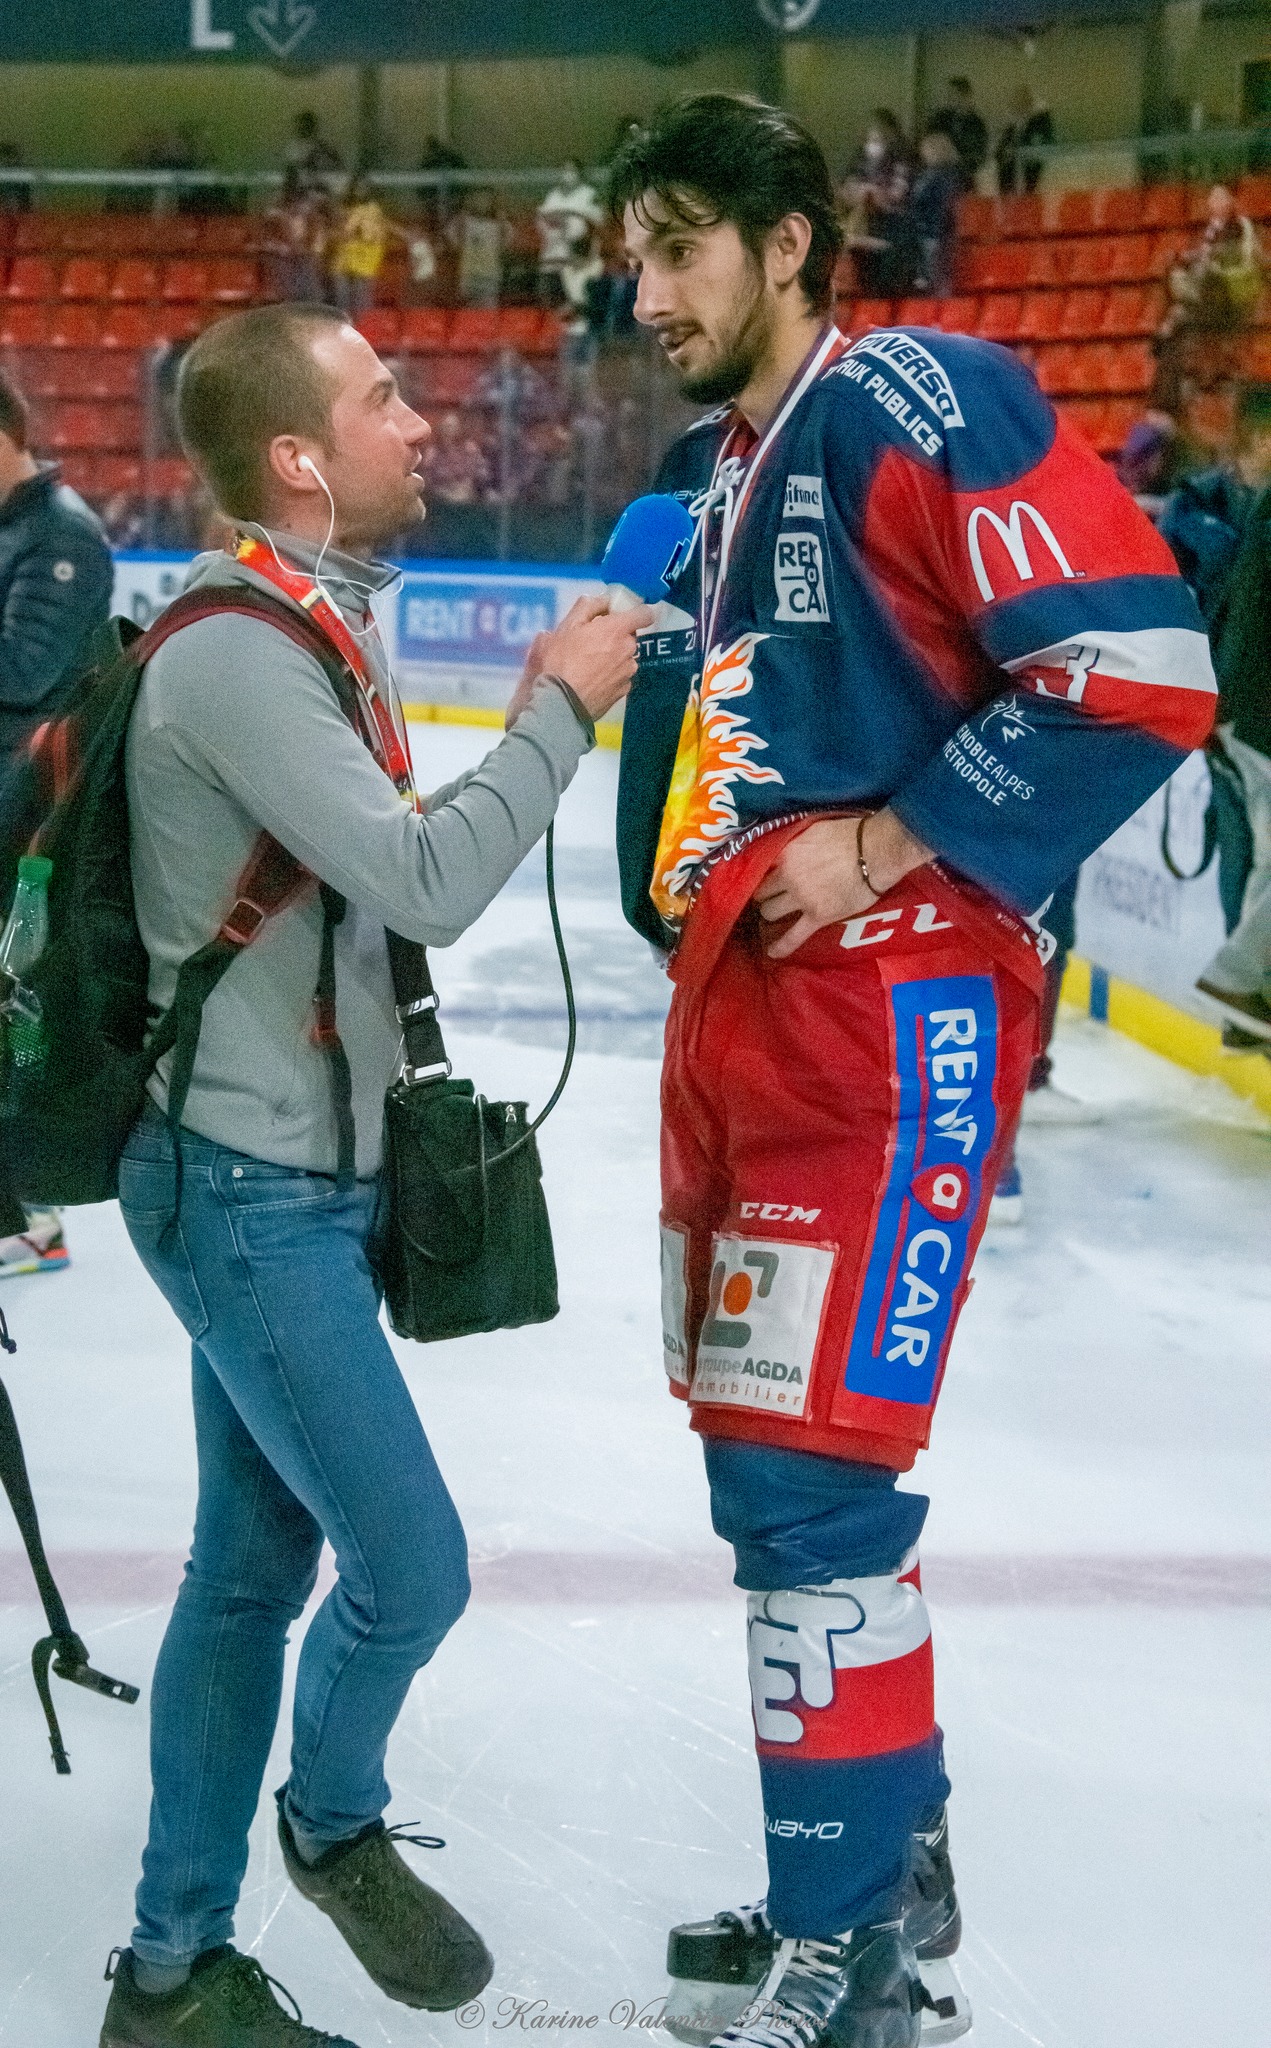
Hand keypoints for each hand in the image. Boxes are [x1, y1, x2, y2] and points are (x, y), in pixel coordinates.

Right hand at [505, 594, 654, 728]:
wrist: (562, 703)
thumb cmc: (560, 660)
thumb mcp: (566, 626)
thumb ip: (588, 606)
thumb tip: (604, 600)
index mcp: (618, 629)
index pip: (644, 613)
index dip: (635, 612)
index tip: (619, 617)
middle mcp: (629, 650)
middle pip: (629, 637)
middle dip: (615, 636)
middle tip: (591, 643)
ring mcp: (629, 673)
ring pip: (625, 658)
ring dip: (613, 658)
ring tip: (589, 666)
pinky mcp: (624, 692)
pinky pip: (621, 677)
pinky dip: (611, 676)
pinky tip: (593, 681)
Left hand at [754, 810, 932, 959]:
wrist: (877, 852)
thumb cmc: (851, 835)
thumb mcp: (814, 829)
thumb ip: (795, 842)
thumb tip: (787, 848)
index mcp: (786, 852)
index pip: (761, 866)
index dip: (764, 872)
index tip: (766, 876)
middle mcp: (787, 876)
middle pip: (762, 891)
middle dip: (765, 894)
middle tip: (772, 895)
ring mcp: (801, 898)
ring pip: (770, 912)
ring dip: (772, 913)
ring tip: (777, 914)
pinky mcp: (817, 917)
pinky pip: (793, 936)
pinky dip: (782, 946)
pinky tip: (773, 952)